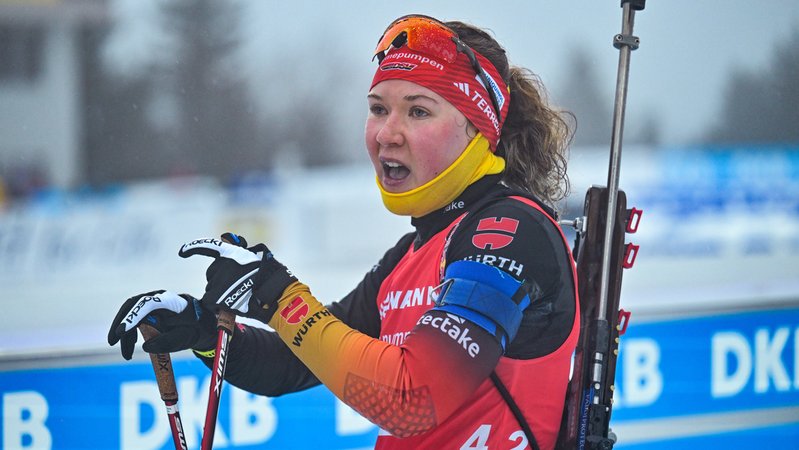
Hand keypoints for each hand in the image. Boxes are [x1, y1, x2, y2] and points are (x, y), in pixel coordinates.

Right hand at [108, 290, 216, 359]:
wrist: (201, 324)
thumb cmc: (195, 327)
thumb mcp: (186, 336)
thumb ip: (169, 341)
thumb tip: (146, 347)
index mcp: (168, 300)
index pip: (146, 304)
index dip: (132, 317)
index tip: (122, 332)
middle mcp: (156, 298)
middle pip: (131, 307)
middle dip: (120, 324)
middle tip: (112, 342)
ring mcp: (151, 305)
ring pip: (130, 316)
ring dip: (125, 335)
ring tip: (126, 355)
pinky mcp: (148, 314)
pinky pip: (134, 323)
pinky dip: (129, 336)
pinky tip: (129, 349)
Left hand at [178, 232, 296, 322]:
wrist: (272, 293)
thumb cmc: (268, 277)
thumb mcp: (255, 257)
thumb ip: (239, 252)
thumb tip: (228, 244)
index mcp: (231, 253)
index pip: (207, 247)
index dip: (193, 248)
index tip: (182, 252)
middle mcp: (221, 265)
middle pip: (212, 274)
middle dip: (220, 280)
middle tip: (236, 287)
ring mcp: (217, 281)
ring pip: (212, 289)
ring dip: (220, 293)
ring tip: (238, 297)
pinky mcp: (214, 296)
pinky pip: (210, 301)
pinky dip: (217, 305)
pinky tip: (229, 306)